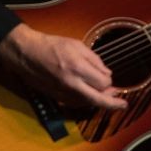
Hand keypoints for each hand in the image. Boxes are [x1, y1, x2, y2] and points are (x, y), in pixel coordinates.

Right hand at [0, 23, 127, 110]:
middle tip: (123, 105)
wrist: (26, 53)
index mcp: (78, 68)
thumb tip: (107, 75)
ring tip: (108, 97)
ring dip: (99, 101)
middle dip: (113, 104)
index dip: (109, 81)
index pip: (103, 83)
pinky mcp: (56, 97)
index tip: (109, 77)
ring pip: (87, 103)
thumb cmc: (52, 46)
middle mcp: (71, 84)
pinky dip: (86, 101)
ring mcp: (63, 93)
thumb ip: (95, 61)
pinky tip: (91, 96)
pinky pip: (76, 103)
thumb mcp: (77, 45)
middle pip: (97, 100)